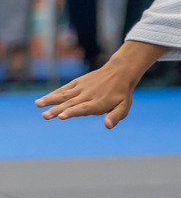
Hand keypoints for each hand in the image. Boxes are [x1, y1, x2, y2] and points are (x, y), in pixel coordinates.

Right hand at [35, 41, 166, 127]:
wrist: (120, 71)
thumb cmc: (121, 94)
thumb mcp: (124, 106)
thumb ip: (115, 116)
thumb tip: (108, 126)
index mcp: (98, 103)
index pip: (84, 108)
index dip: (73, 112)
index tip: (61, 116)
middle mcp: (88, 95)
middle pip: (71, 103)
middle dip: (57, 110)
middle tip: (45, 116)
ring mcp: (82, 87)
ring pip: (64, 95)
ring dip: (51, 100)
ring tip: (38, 104)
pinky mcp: (78, 82)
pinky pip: (65, 88)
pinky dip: (54, 93)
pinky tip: (44, 99)